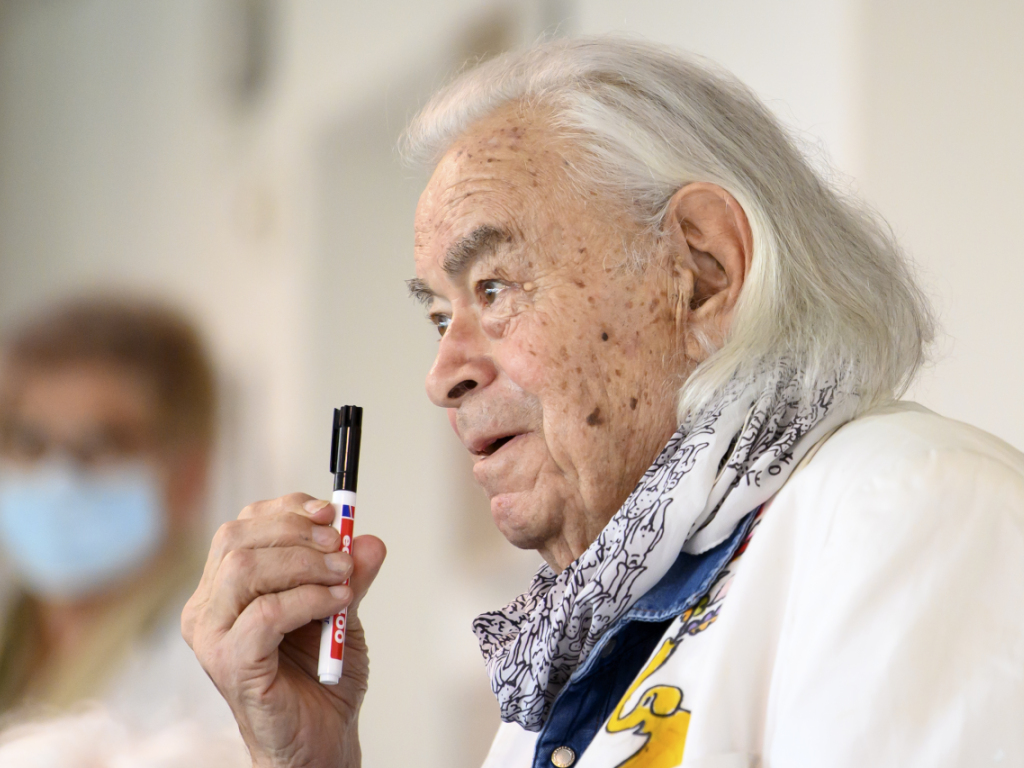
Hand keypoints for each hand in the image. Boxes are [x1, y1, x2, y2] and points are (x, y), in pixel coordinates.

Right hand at [182, 493, 385, 767]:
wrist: (319, 741)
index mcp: (224, 588)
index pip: (242, 527)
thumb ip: (349, 574)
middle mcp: (208, 608)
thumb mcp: (341, 610)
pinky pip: (266, 614)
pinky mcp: (230, 664)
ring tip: (343, 578)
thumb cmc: (321, 677)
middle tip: (339, 544)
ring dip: (304, 563)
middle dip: (295, 531)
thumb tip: (367, 538)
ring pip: (245, 569)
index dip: (286, 510)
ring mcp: (212, 637)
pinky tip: (338, 603)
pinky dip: (309, 598)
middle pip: (236, 539)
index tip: (331, 511)